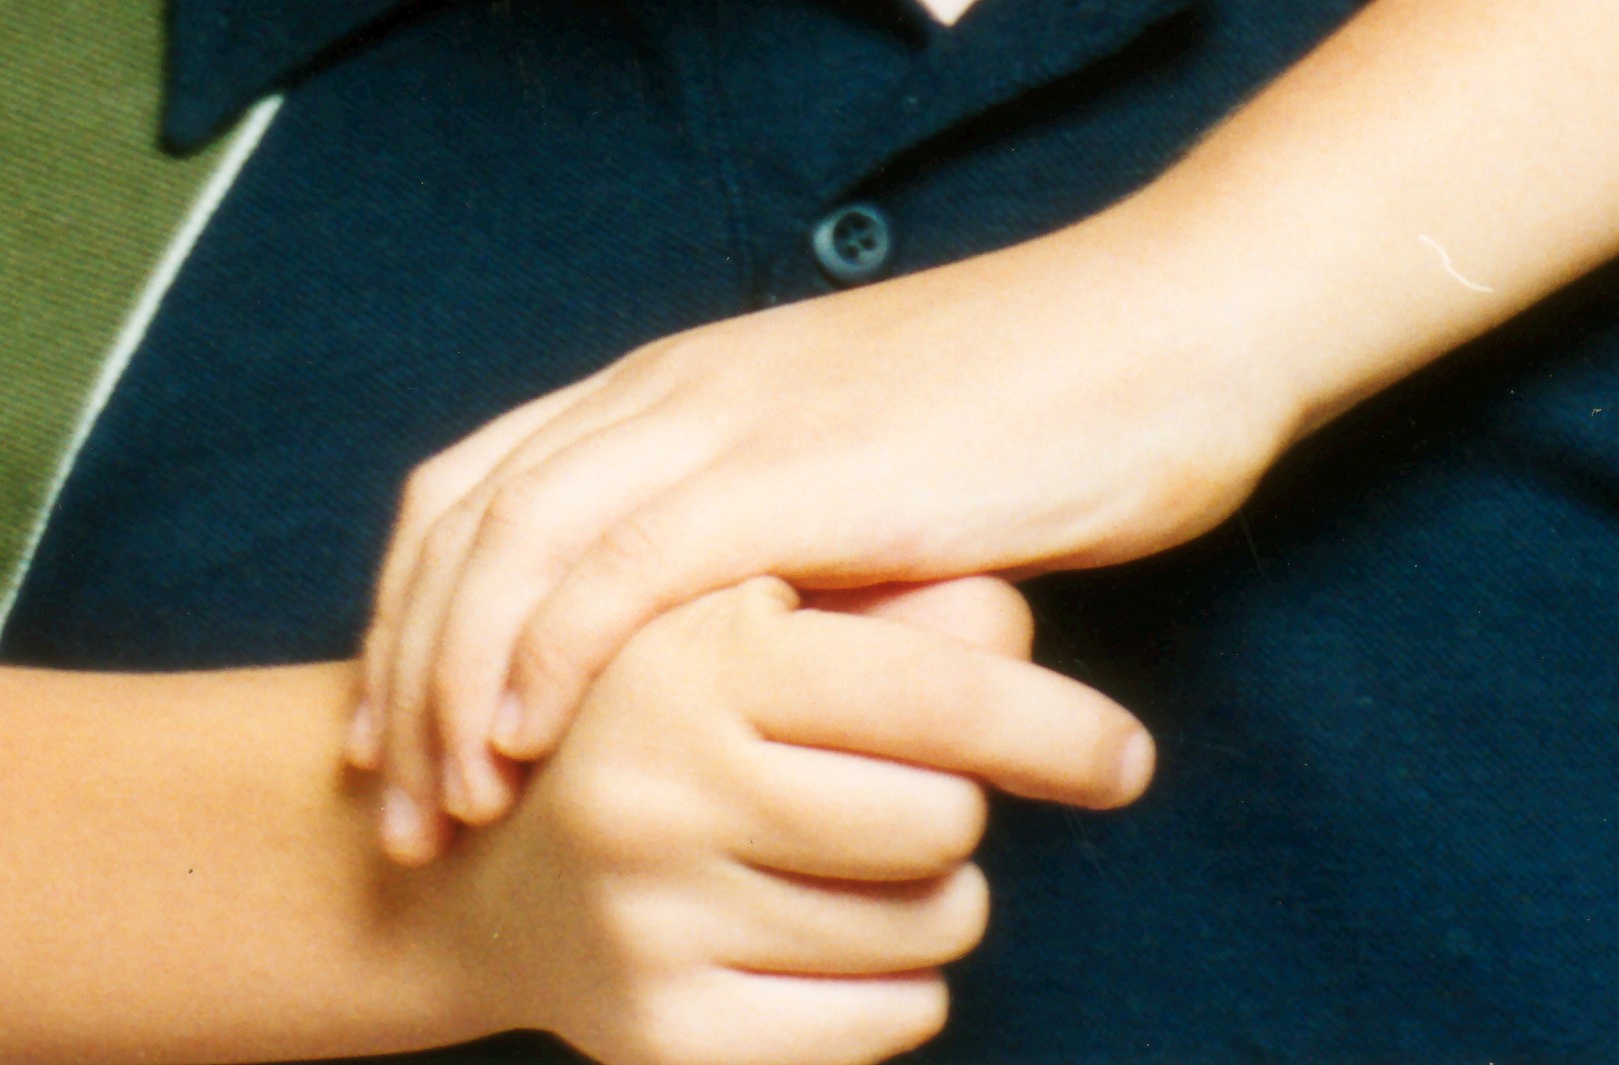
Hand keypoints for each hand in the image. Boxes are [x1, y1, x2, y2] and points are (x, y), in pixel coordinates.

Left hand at [356, 214, 1293, 848]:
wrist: (1178, 324)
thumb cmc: (1056, 407)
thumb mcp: (873, 470)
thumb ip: (788, 538)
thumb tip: (750, 651)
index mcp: (685, 377)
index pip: (477, 484)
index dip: (411, 612)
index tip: (396, 737)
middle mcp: (679, 383)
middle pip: (462, 519)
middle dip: (399, 670)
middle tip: (391, 807)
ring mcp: (736, 417)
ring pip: (515, 541)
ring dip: (451, 682)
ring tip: (442, 807)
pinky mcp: (804, 469)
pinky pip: (626, 564)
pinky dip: (551, 651)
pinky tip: (531, 740)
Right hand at [443, 575, 1150, 1064]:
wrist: (492, 870)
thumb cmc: (678, 710)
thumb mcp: (759, 613)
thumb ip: (899, 597)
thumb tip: (1018, 636)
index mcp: (688, 654)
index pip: (933, 694)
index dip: (1054, 725)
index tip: (1126, 754)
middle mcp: (659, 791)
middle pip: (945, 818)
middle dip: (950, 804)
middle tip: (890, 788)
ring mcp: (653, 926)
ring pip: (931, 928)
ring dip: (929, 898)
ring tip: (845, 859)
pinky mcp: (667, 1042)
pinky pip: (889, 1022)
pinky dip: (891, 987)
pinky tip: (818, 938)